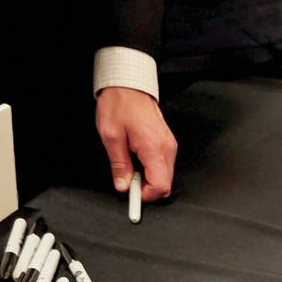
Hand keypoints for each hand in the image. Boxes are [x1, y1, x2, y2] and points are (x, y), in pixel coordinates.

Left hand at [95, 86, 177, 201]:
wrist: (129, 86)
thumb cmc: (120, 105)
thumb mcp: (111, 137)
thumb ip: (119, 165)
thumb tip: (123, 185)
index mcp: (154, 148)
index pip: (160, 186)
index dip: (145, 195)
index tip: (132, 196)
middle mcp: (167, 149)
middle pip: (165, 184)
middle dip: (147, 189)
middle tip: (127, 182)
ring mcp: (169, 145)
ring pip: (165, 176)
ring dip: (148, 179)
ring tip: (129, 169)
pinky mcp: (167, 143)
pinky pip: (164, 165)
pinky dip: (151, 170)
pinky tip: (137, 161)